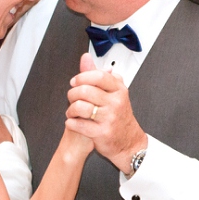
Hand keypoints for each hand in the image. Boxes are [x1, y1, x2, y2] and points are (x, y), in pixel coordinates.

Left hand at [65, 53, 147, 173]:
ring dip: (70, 109)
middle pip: (85, 91)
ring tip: (71, 111)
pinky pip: (79, 124)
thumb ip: (98, 75)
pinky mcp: (102, 133)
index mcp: (119, 90)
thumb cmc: (119, 116)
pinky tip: (72, 122)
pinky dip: (71, 122)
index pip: (98, 76)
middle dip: (72, 94)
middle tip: (71, 98)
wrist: (128, 142)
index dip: (81, 77)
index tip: (74, 82)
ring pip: (80, 107)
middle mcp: (115, 103)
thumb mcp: (113, 93)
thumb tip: (85, 57)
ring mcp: (109, 118)